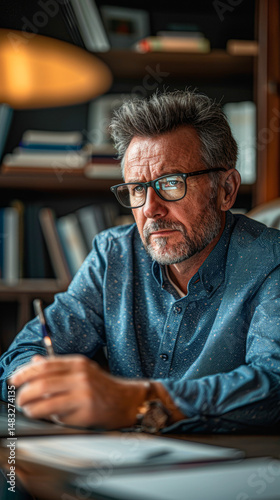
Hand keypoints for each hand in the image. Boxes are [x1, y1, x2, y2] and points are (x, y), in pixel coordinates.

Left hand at [9, 355, 148, 428]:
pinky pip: (60, 417)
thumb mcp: (82, 369)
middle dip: (24, 393)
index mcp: (78, 363)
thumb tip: (34, 361)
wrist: (127, 401)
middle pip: (42, 384)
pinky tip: (51, 416)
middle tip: (19, 399)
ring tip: (30, 410)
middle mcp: (81, 377)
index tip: (13, 379)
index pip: (45, 365)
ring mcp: (84, 395)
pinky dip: (51, 417)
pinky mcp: (87, 412)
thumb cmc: (102, 386)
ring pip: (47, 403)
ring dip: (32, 408)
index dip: (25, 372)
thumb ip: (58, 366)